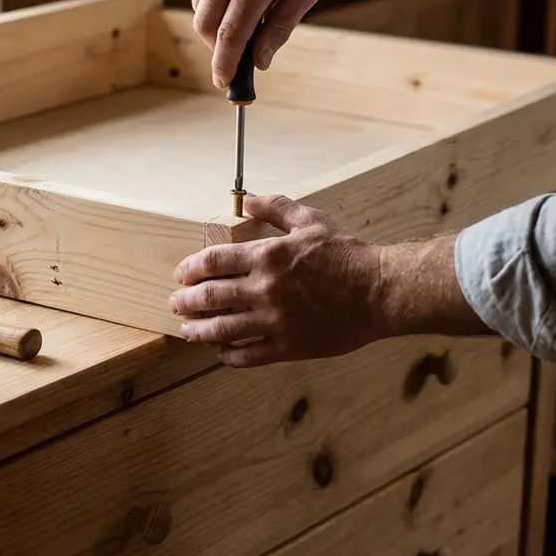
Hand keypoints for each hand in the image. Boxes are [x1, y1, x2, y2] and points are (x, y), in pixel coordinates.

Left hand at [169, 194, 387, 366]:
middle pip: (210, 296)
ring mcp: (275, 321)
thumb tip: (245, 200)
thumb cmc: (347, 254)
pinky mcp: (289, 347)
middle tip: (176, 303)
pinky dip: (229, 356)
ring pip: (223, 329)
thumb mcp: (310, 221)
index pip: (212, 262)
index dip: (189, 269)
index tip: (180, 275)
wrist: (380, 291)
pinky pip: (249, 356)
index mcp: (267, 257)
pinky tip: (220, 352)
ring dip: (198, 330)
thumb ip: (275, 208)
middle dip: (186, 301)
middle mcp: (265, 289)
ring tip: (186, 331)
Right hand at [192, 0, 376, 87]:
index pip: (230, 36)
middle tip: (235, 47)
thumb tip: (259, 62)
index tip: (222, 82)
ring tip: (243, 2)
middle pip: (205, 25)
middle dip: (217, 44)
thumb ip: (280, 28)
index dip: (223, 65)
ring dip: (216, 15)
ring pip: (198, 2)